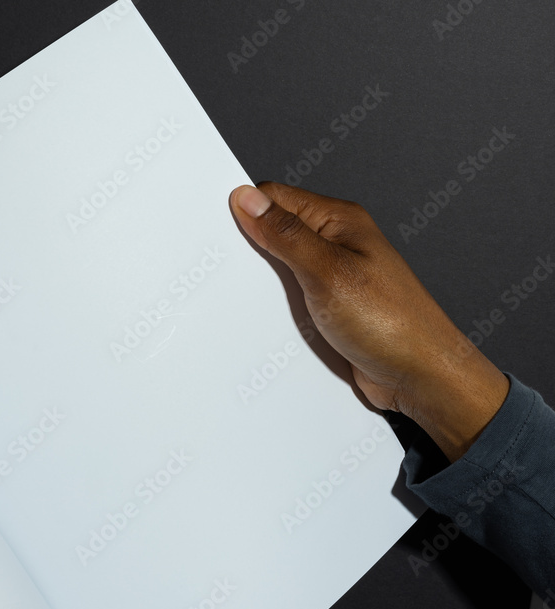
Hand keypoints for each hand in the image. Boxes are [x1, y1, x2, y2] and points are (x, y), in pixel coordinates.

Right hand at [230, 182, 508, 461]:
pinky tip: (269, 318)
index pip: (275, 198)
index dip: (245, 210)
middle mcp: (336, 244)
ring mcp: (332, 276)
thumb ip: (285, 235)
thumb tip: (249, 199)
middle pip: (274, 231)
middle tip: (231, 269)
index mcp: (339, 221)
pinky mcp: (328, 306)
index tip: (219, 230)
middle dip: (250, 248)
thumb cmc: (392, 323)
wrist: (421, 378)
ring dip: (262, 282)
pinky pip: (290, 297)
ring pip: (279, 267)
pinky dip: (275, 306)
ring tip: (252, 296)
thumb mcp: (328, 273)